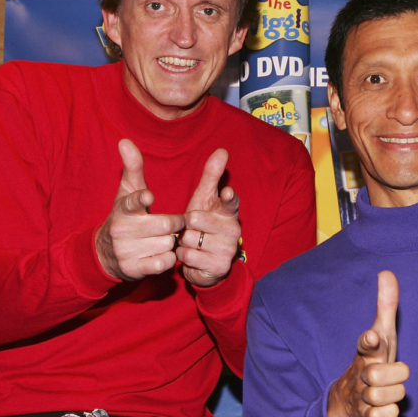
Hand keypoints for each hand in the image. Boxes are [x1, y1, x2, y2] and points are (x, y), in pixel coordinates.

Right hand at [95, 139, 184, 280]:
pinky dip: (168, 258)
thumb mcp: (126, 192)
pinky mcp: (134, 269)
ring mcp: (127, 251)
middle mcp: (122, 230)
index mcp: (122, 209)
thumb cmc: (125, 217)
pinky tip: (161, 253)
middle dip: (175, 224)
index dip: (141, 198)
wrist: (106, 253)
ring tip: (163, 239)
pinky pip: (164, 263)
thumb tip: (125, 141)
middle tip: (173, 224)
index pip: (132, 202)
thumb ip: (132, 168)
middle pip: (167, 225)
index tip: (148, 196)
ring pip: (168, 244)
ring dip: (171, 242)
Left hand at [178, 148, 241, 287]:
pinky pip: (188, 255)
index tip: (225, 192)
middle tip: (193, 228)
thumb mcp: (204, 199)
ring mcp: (228, 249)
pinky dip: (184, 256)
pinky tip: (191, 255)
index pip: (231, 202)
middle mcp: (233, 230)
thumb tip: (222, 150)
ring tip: (193, 243)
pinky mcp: (219, 267)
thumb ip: (212, 176)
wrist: (204, 262)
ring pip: (190, 238)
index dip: (227, 198)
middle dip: (186, 225)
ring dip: (184, 242)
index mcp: (230, 212)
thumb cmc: (203, 224)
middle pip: (196, 219)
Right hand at [327, 271, 407, 416]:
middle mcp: (361, 374)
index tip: (372, 336)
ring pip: (384, 396)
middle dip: (392, 374)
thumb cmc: (373, 362)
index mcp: (366, 353)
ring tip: (389, 390)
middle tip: (390, 374)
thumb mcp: (381, 336)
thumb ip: (386, 307)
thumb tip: (387, 273)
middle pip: (379, 374)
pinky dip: (389, 413)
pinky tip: (385, 408)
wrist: (348, 403)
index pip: (365, 344)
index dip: (370, 341)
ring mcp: (361, 396)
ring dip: (394, 394)